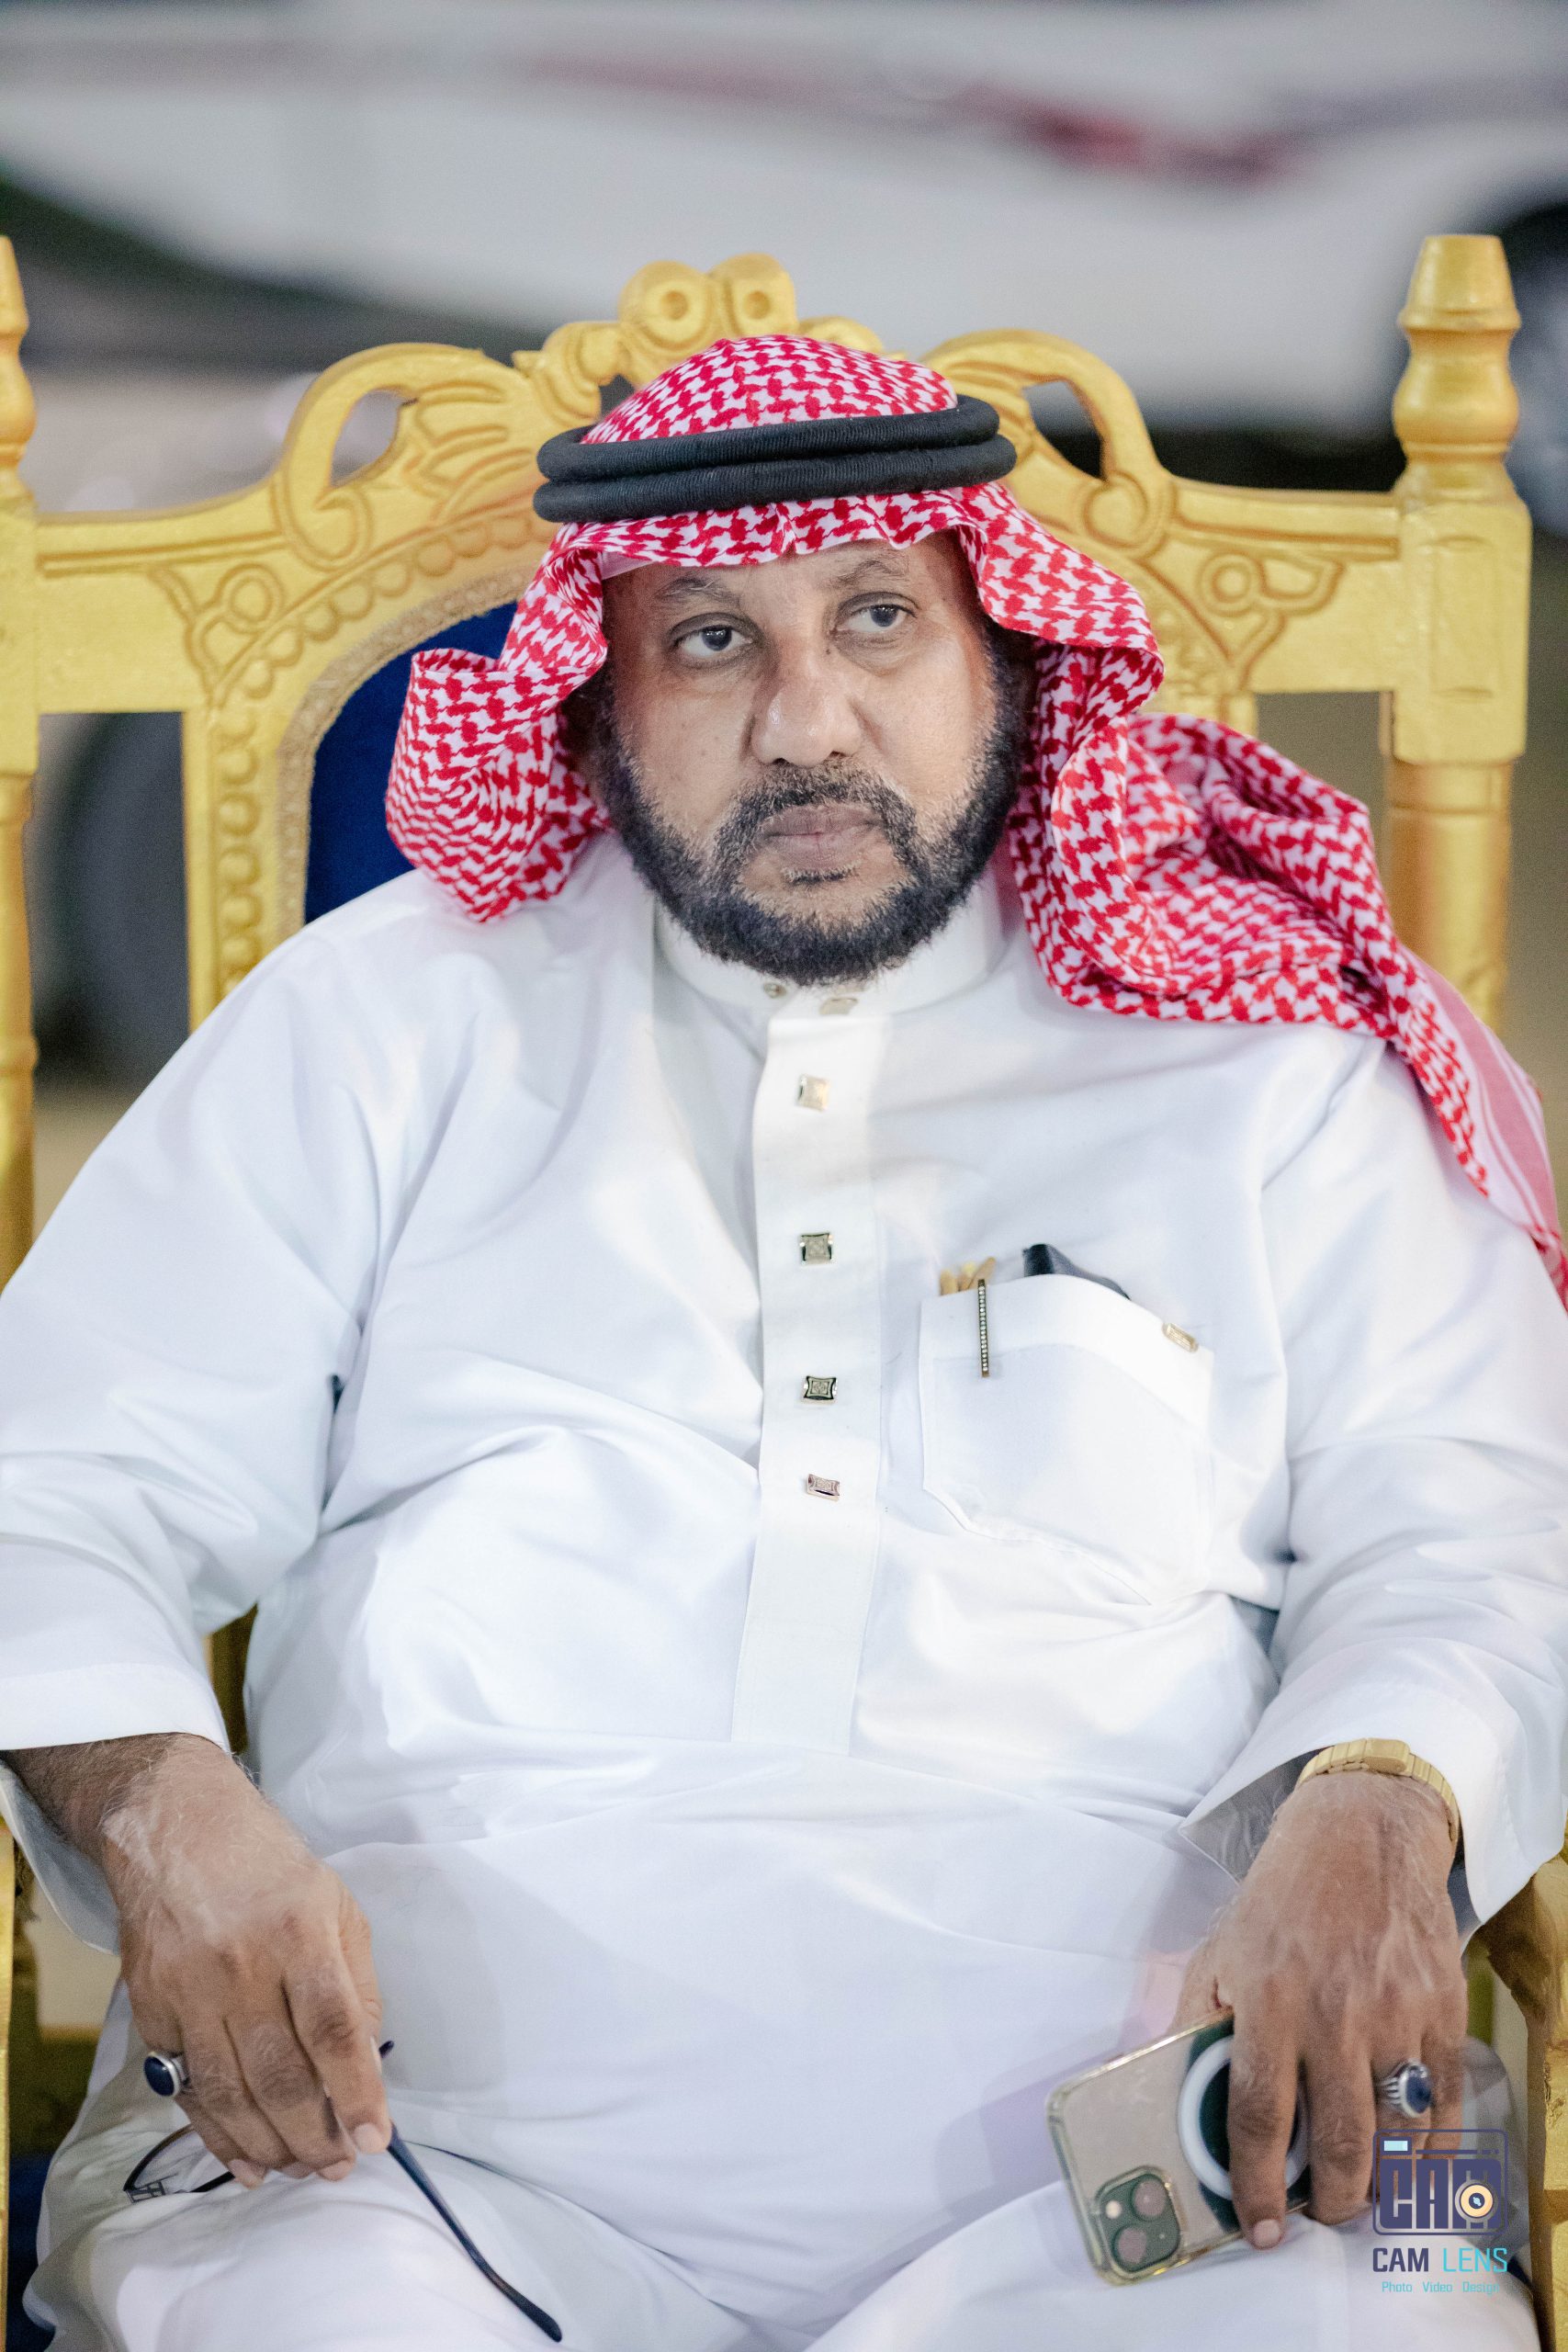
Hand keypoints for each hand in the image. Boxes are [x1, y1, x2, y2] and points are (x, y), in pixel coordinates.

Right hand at [15, 1732, 389, 2188]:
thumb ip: (355, 1985)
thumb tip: (365, 2067)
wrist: (173, 1827)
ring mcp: (188, 1991)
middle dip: (314, 2136)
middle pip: (280, 2074)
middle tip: (339, 2166)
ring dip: (270, 2146)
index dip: (355, 2093)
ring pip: (231, 2093)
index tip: (375, 2138)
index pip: (333, 2029)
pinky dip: (218, 2135)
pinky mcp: (150, 2011)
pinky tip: (247, 2162)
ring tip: (301, 2170)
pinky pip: (188, 2090)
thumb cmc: (269, 1866)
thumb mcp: (336, 1904)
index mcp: (300, 1930)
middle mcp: (241, 1965)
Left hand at [1175, 1770, 1464, 2247]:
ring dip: (1380, 2182)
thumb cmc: (1280, 1899)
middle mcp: (1333, 2014)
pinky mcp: (1442, 2010)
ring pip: (1397, 2135)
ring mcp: (1395, 2014)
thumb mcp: (1218, 1950)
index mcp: (1267, 1999)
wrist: (1361, 1833)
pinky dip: (1429, 2147)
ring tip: (1359, 2190)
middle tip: (1318, 2213)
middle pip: (1338, 2143)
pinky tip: (1407, 2158)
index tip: (1259, 2226)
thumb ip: (1198, 2026)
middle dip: (1329, 2201)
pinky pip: (1444, 2105)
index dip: (1255, 2184)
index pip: (1257, 2115)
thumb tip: (1176, 2100)